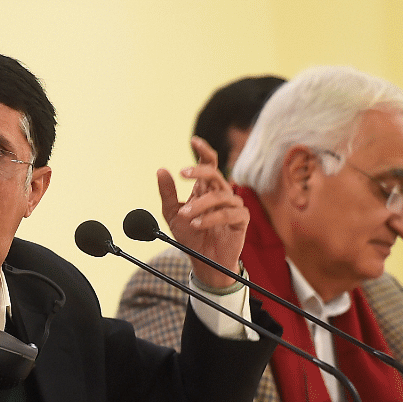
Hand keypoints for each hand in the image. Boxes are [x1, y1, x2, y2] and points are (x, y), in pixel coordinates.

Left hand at [157, 136, 250, 288]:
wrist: (202, 261)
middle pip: (215, 173)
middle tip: (182, 174)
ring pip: (220, 195)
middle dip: (198, 171)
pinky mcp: (241, 220)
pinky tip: (197, 225)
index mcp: (205, 188)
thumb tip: (161, 170)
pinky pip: (229, 213)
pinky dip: (211, 218)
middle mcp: (220, 193)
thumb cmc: (190, 236)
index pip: (208, 163)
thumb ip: (168, 193)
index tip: (193, 141)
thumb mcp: (172, 214)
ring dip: (200, 204)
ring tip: (185, 216)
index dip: (203, 151)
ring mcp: (233, 205)